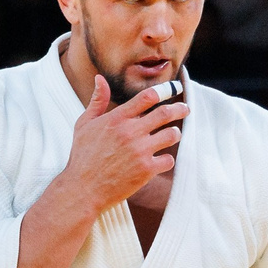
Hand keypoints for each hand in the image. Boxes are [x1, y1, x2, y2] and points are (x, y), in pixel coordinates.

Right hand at [60, 76, 184, 211]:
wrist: (82, 189)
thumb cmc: (82, 156)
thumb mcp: (84, 125)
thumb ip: (97, 101)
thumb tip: (99, 78)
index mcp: (117, 119)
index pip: (148, 97)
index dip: (164, 90)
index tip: (173, 88)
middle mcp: (130, 132)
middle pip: (165, 113)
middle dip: (179, 109)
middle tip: (185, 109)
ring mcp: (140, 151)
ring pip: (172, 135)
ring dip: (174, 133)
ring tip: (172, 135)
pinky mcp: (146, 170)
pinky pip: (169, 160)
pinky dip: (166, 160)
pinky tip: (161, 160)